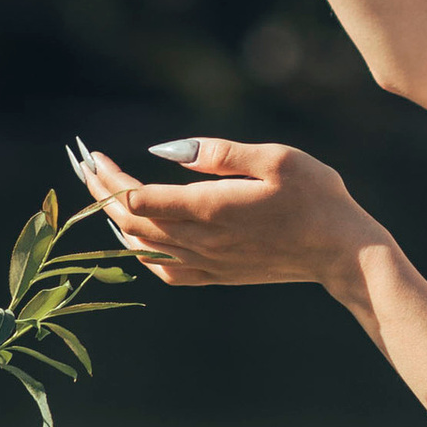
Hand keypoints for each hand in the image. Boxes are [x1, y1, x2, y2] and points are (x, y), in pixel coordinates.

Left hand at [75, 137, 388, 300]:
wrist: (343, 252)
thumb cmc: (316, 197)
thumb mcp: (275, 158)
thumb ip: (217, 153)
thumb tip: (163, 152)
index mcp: (210, 209)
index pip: (136, 198)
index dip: (107, 178)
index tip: (92, 155)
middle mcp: (202, 241)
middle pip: (131, 222)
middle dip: (101, 193)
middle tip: (83, 167)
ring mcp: (209, 262)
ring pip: (143, 247)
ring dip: (115, 220)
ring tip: (100, 195)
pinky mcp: (219, 275)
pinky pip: (165, 269)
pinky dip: (140, 252)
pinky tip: (136, 238)